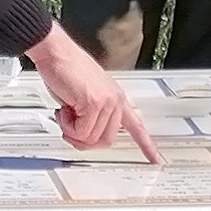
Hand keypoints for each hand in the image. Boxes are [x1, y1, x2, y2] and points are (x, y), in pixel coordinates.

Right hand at [24, 23, 157, 160]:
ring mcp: (106, 101)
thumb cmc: (65, 70)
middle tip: (70, 128)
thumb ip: (92, 116)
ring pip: (91, 138)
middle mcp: (115, 100)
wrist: (55, 53)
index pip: (137, 125)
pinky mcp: (93, 103)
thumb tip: (86, 136)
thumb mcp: (84, 97)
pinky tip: (64, 109)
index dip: (146, 144)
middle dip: (84, 140)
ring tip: (66, 112)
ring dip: (71, 131)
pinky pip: (80, 131)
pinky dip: (67, 126)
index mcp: (116, 98)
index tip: (155, 158)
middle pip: (106, 140)